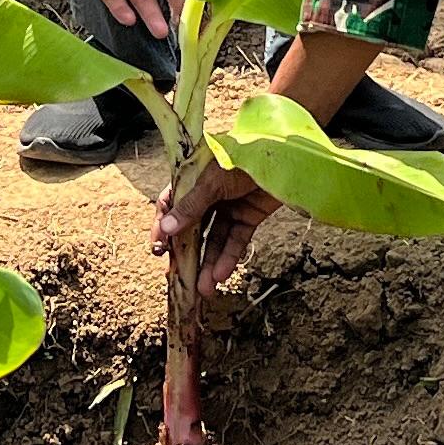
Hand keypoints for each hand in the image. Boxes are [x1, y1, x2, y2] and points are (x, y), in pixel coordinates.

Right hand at [155, 150, 282, 293]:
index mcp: (195, 178)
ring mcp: (229, 206)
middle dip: (188, 254)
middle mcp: (209, 194)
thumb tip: (166, 229)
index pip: (172, 203)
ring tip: (205, 288)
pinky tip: (222, 274)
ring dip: (210, 263)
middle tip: (182, 278)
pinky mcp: (249, 216)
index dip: (164, 225)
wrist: (285, 156)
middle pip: (194, 227)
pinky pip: (236, 240)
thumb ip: (191, 207)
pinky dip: (230, 257)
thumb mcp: (211, 182)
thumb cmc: (242, 158)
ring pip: (215, 239)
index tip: (159, 248)